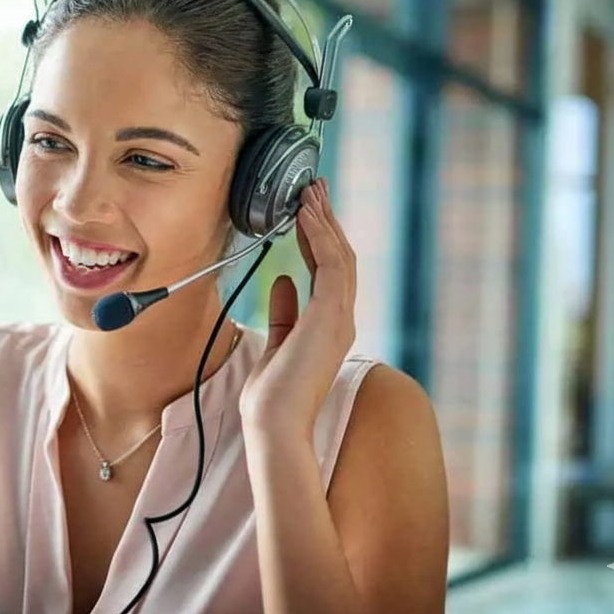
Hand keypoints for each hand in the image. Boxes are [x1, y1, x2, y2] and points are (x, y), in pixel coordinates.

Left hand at [238, 177, 356, 440]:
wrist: (274, 425)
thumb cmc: (273, 396)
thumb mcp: (276, 342)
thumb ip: (284, 311)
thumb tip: (284, 280)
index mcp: (329, 324)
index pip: (329, 270)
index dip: (319, 236)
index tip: (307, 210)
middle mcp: (340, 318)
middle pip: (339, 256)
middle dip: (326, 220)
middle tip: (314, 188)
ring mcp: (340, 317)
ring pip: (339, 255)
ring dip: (323, 221)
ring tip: (309, 192)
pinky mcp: (331, 317)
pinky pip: (331, 265)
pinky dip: (319, 236)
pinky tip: (306, 215)